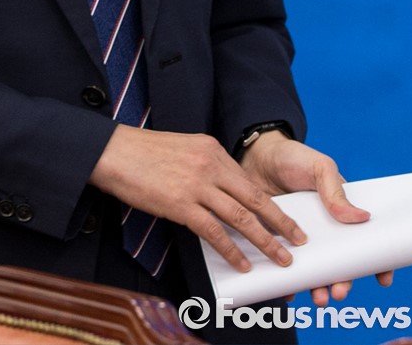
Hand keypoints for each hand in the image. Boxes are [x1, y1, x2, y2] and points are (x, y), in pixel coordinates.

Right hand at [89, 125, 306, 272]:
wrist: (113, 151)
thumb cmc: (142, 152)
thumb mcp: (182, 148)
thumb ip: (204, 165)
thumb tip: (220, 190)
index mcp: (211, 149)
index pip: (248, 181)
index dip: (270, 203)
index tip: (286, 218)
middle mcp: (210, 164)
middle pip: (254, 198)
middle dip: (280, 222)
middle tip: (298, 240)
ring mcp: (197, 184)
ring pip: (241, 218)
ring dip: (265, 241)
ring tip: (281, 258)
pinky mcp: (181, 204)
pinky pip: (214, 232)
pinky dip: (232, 250)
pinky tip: (242, 263)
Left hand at [239, 131, 393, 303]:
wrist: (256, 155)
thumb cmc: (293, 158)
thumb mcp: (319, 167)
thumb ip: (335, 191)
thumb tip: (361, 217)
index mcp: (338, 213)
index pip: (361, 241)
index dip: (375, 261)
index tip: (381, 277)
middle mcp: (321, 230)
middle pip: (338, 263)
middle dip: (342, 282)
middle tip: (338, 292)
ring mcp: (299, 237)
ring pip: (313, 270)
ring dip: (317, 287)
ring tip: (318, 297)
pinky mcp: (276, 240)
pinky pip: (283, 267)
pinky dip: (287, 281)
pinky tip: (288, 290)